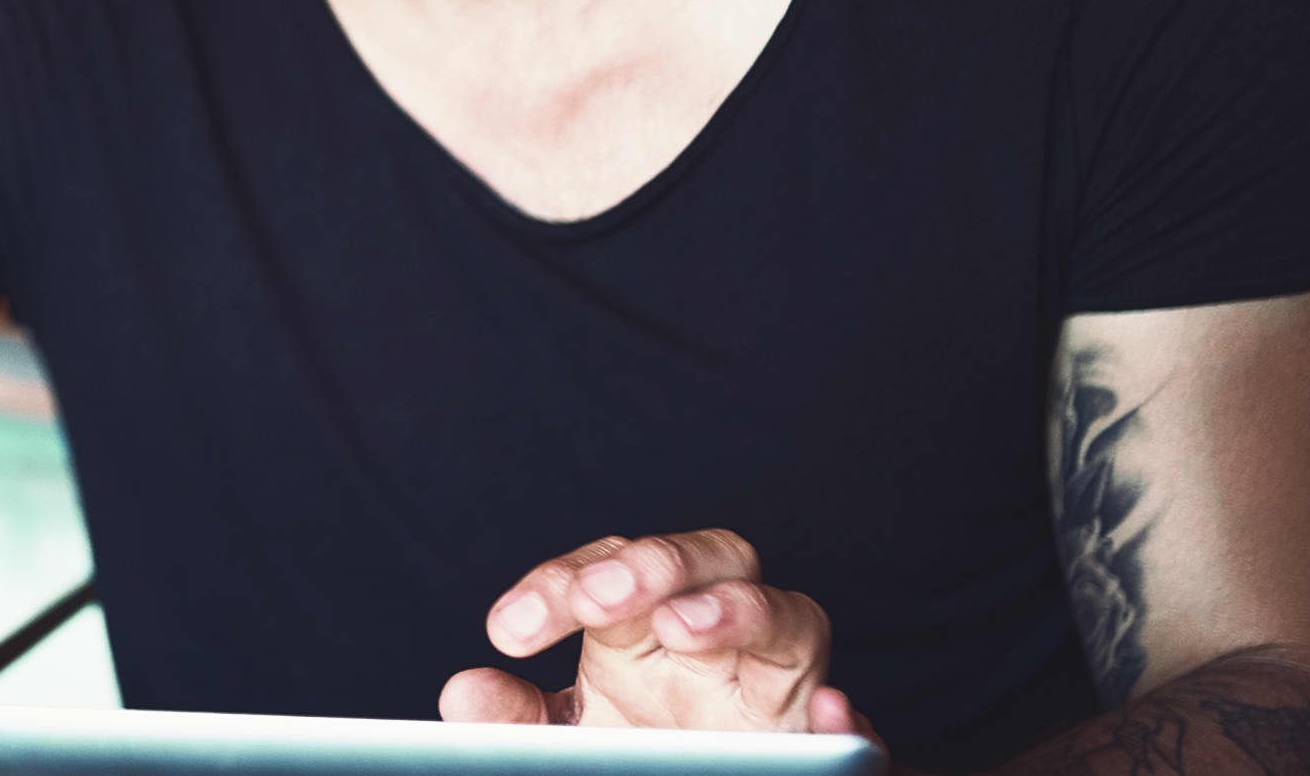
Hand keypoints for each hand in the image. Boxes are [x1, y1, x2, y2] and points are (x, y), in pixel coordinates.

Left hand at [438, 530, 872, 738]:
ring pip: (788, 614)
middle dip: (648, 565)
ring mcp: (777, 681)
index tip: (507, 633)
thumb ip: (514, 718)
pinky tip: (823, 714)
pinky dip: (840, 715)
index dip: (556, 588)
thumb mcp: (568, 736)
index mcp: (644, 621)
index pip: (606, 569)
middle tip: (595, 600)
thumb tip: (464, 691)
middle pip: (703, 558)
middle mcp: (716, 633)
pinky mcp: (820, 738)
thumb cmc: (637, 750)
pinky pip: (845, 717)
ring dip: (736, 610)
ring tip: (682, 627)